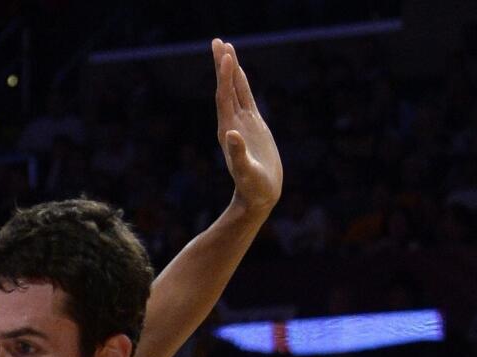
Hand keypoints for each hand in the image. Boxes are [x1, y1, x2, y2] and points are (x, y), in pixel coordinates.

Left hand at [212, 38, 281, 215]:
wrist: (258, 196)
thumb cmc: (253, 187)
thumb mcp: (246, 171)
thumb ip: (237, 154)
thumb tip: (230, 135)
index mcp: (227, 131)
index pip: (224, 97)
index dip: (225, 76)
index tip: (226, 55)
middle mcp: (232, 123)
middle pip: (226, 88)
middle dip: (222, 65)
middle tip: (218, 41)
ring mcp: (242, 123)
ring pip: (235, 90)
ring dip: (231, 70)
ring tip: (227, 48)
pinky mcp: (253, 125)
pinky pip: (246, 98)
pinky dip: (242, 83)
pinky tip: (239, 72)